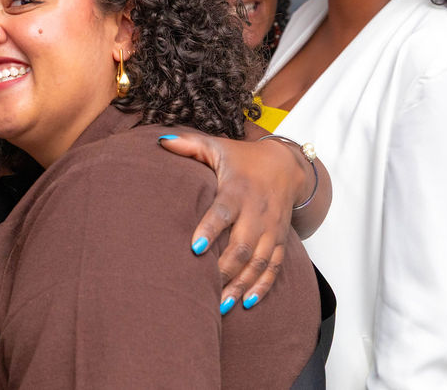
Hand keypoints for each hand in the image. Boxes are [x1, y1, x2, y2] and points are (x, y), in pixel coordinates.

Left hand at [158, 133, 304, 312]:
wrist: (286, 166)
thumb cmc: (242, 158)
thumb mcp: (217, 146)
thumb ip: (189, 145)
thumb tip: (160, 140)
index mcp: (238, 189)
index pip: (223, 211)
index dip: (210, 229)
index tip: (194, 248)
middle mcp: (256, 212)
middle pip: (242, 245)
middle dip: (225, 269)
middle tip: (204, 289)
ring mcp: (271, 229)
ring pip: (258, 261)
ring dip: (241, 284)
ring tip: (221, 305)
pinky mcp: (280, 240)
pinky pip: (274, 267)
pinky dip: (262, 286)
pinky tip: (248, 304)